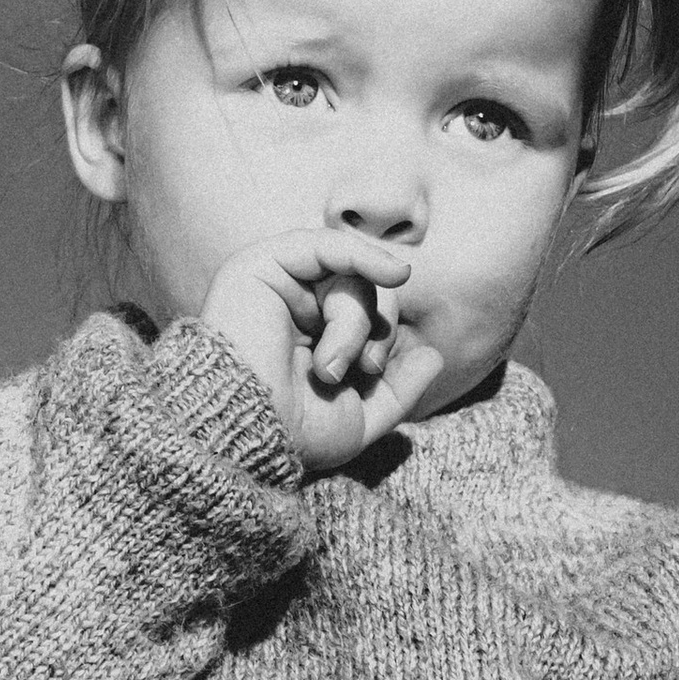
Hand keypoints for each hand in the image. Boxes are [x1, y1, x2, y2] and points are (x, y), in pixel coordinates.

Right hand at [199, 231, 449, 472]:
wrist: (245, 431)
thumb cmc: (291, 435)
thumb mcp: (359, 420)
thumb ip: (398, 391)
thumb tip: (434, 357)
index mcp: (309, 339)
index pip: (368, 317)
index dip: (383, 339)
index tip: (371, 375)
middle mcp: (293, 308)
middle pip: (366, 291)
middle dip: (375, 330)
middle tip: (355, 371)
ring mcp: (278, 284)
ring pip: (349, 276)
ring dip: (354, 323)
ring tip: (329, 366)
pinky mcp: (262, 266)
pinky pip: (327, 244)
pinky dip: (365, 255)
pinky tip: (397, 273)